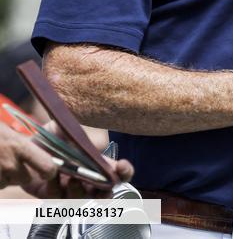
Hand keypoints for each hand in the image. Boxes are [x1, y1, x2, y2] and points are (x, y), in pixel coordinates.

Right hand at [0, 122, 56, 190]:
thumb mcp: (8, 133)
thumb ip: (25, 146)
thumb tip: (46, 161)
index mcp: (20, 146)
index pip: (46, 166)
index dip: (48, 171)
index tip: (46, 172)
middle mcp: (10, 163)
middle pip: (25, 179)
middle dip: (19, 174)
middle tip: (7, 161)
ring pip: (6, 184)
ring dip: (1, 177)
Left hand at [4, 122, 133, 198]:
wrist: (23, 145)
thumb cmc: (50, 135)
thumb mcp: (68, 127)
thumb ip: (80, 127)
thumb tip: (95, 117)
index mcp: (96, 164)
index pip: (118, 173)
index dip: (125, 172)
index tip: (122, 165)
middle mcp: (85, 180)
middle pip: (104, 193)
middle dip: (106, 191)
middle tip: (103, 183)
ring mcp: (67, 189)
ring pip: (81, 199)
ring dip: (79, 190)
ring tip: (73, 177)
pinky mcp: (48, 194)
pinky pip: (56, 197)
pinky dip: (55, 188)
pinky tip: (52, 175)